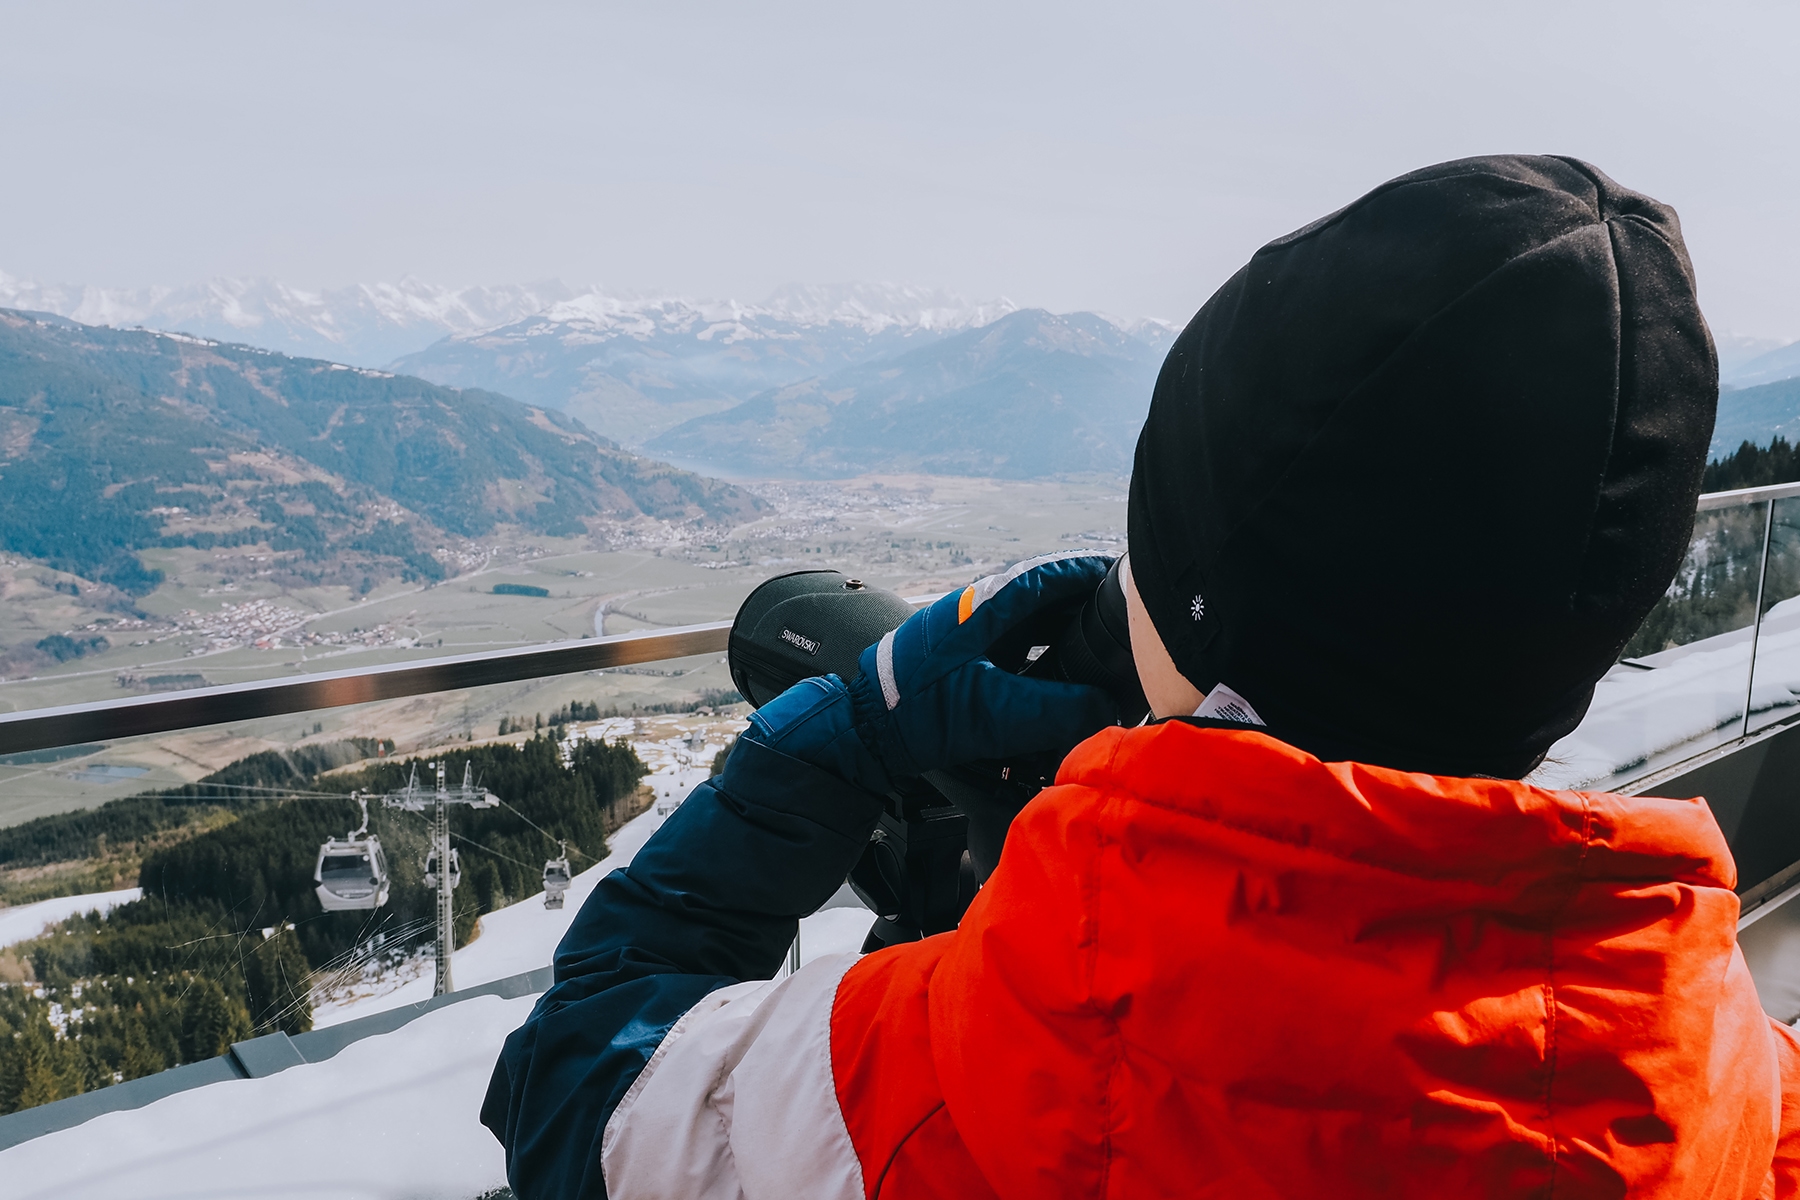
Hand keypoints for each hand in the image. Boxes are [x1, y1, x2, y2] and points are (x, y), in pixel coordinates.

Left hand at [739, 552, 1120, 792]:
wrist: (865, 728)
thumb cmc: (920, 713)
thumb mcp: (993, 713)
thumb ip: (1054, 710)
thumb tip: (1108, 709)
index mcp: (984, 607)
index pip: (1049, 575)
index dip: (1090, 573)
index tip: (1124, 577)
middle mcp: (974, 608)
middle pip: (1041, 592)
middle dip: (1082, 601)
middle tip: (1122, 615)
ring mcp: (963, 628)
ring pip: (1025, 616)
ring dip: (1061, 625)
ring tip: (1098, 643)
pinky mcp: (957, 651)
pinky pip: (1010, 639)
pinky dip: (1039, 647)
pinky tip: (1056, 673)